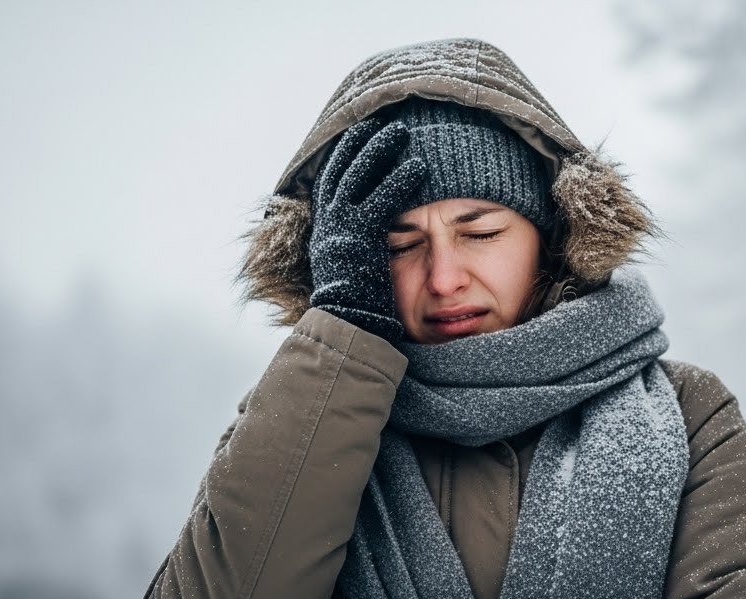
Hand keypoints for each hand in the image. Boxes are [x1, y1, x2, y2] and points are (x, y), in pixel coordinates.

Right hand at [308, 116, 427, 343]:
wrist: (349, 329)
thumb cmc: (359, 306)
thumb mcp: (354, 268)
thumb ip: (359, 245)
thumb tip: (373, 234)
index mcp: (326, 230)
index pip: (332, 181)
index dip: (345, 155)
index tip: (358, 133)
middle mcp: (328, 225)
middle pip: (342, 171)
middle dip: (360, 143)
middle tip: (381, 122)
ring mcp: (341, 230)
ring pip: (357, 178)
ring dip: (379, 152)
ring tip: (401, 133)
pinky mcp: (360, 240)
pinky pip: (381, 202)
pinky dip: (399, 182)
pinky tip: (419, 168)